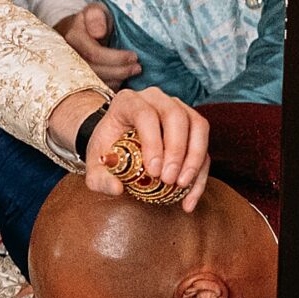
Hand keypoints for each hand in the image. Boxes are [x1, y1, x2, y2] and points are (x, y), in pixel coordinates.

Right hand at [57, 3, 141, 86]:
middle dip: (119, 71)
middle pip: (95, 71)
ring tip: (133, 71)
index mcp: (73, 37)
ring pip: (94, 82)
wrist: (80, 29)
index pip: (94, 54)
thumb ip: (96, 16)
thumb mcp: (96, 9)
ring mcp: (71, 69)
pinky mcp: (79, 78)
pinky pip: (94, 88)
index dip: (116, 58)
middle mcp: (68, 55)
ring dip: (117, 79)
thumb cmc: (93, 19)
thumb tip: (98, 33)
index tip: (134, 56)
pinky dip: (111, 85)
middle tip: (137, 67)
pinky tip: (122, 78)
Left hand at [85, 88, 210, 212]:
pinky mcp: (192, 125)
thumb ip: (100, 179)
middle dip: (176, 151)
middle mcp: (156, 99)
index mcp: (128, 101)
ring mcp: (178, 108)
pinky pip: (204, 145)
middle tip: (169, 181)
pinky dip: (200, 173)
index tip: (154, 172)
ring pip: (198, 126)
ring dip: (194, 159)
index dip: (153, 142)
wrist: (116, 144)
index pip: (145, 115)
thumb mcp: (94, 167)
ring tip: (182, 186)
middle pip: (176, 116)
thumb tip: (117, 188)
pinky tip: (189, 198)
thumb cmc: (106, 151)